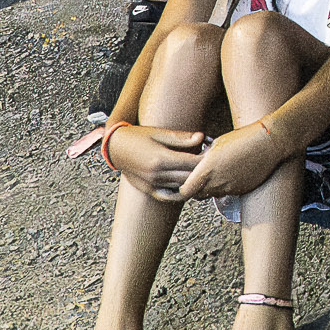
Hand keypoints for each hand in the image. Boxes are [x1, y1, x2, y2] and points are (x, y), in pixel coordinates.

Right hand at [69, 120, 210, 202]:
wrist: (114, 147)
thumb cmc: (137, 136)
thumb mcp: (159, 133)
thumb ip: (181, 138)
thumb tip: (202, 137)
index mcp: (160, 158)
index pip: (191, 162)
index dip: (206, 158)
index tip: (214, 152)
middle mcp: (156, 174)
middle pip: (188, 177)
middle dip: (202, 171)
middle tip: (214, 164)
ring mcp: (152, 184)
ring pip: (180, 188)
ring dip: (193, 182)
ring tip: (204, 174)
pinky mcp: (148, 190)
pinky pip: (168, 196)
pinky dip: (180, 193)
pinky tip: (188, 186)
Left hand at [172, 121, 290, 200]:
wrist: (269, 143)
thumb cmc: (243, 138)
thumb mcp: (217, 144)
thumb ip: (203, 158)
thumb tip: (197, 162)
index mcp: (207, 170)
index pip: (185, 191)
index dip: (183, 188)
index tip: (184, 182)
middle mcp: (217, 183)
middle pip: (197, 195)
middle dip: (196, 188)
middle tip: (199, 177)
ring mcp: (230, 188)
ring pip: (213, 194)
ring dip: (212, 187)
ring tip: (219, 172)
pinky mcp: (242, 190)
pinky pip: (228, 192)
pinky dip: (227, 186)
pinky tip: (233, 173)